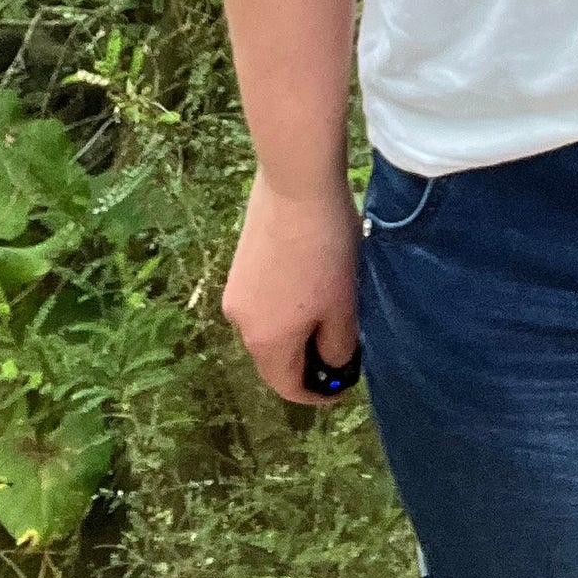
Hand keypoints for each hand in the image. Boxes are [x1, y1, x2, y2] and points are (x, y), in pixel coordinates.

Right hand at [222, 170, 361, 405]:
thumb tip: (334, 367)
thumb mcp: (342, 304)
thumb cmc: (325, 249)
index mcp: (266, 342)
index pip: (288, 388)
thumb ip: (338, 347)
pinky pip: (263, 301)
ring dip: (296, 330)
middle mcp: (240, 323)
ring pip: (268, 328)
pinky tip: (310, 280)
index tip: (343, 385)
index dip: (318, 394)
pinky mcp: (238, 264)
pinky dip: (285, 305)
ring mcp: (235, 291)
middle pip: (274, 359)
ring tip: (329, 310)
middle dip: (306, 360)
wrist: (296, 184)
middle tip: (341, 348)